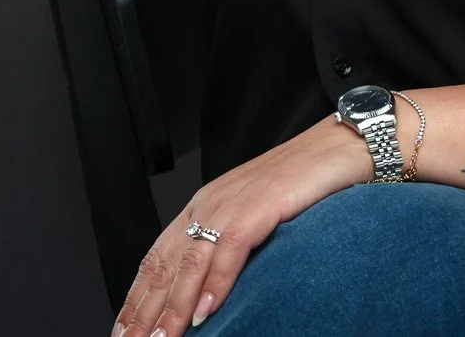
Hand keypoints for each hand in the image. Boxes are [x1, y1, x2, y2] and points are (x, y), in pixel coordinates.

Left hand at [111, 116, 373, 335]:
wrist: (339, 146)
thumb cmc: (304, 179)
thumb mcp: (256, 212)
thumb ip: (230, 242)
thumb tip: (212, 287)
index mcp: (205, 205)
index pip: (158, 258)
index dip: (137, 297)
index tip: (125, 329)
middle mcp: (210, 204)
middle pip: (165, 266)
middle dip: (145, 311)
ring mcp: (232, 204)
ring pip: (190, 264)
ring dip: (173, 308)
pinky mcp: (259, 206)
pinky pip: (228, 252)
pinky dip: (214, 285)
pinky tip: (204, 313)